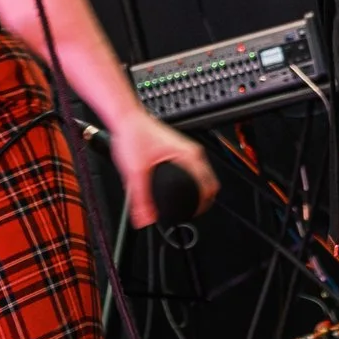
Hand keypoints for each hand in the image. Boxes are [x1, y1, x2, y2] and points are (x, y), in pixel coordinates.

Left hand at [109, 113, 216, 232]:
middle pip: (209, 183)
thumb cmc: (134, 135)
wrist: (128, 119)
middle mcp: (191, 153)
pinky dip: (191, 183)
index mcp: (188, 156)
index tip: (192, 215)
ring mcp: (187, 151)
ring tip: (185, 203)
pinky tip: (178, 189)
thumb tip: (146, 220)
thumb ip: (140, 199)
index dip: (202, 205)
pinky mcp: (180, 152)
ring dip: (197, 191)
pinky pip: (194, 171)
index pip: (209, 187)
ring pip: (202, 177)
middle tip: (188, 212)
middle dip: (202, 200)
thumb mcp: (135, 171)